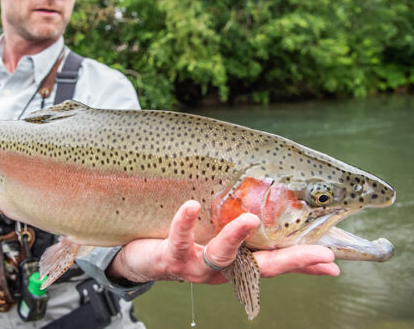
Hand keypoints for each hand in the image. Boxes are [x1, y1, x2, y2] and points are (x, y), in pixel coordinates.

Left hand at [108, 200, 339, 283]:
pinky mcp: (171, 257)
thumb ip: (242, 232)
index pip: (276, 262)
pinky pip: (179, 240)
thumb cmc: (185, 245)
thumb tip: (268, 216)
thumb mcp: (216, 239)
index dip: (304, 262)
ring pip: (221, 254)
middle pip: (261, 265)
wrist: (139, 259)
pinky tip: (190, 206)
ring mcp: (197, 265)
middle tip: (320, 252)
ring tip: (249, 219)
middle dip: (290, 260)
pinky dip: (184, 223)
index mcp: (236, 262)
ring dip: (236, 238)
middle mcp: (221, 268)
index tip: (333, 260)